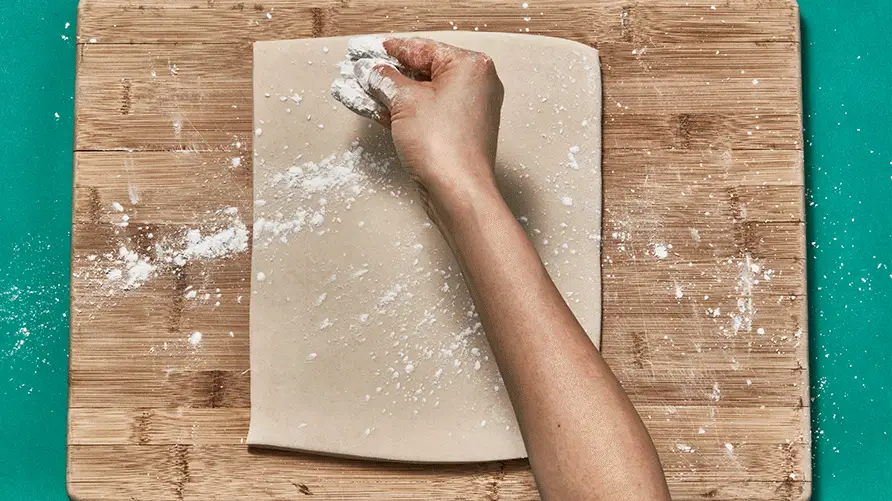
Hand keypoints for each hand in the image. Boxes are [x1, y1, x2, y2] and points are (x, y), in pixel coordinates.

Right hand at [363, 38, 504, 211]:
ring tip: (361, 89)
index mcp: (470, 66)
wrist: (457, 191)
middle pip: (423, 72)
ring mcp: (467, 111)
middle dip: (390, 73)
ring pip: (422, 95)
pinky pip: (425, 114)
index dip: (394, 49)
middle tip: (363, 70)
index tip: (373, 51)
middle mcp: (474, 86)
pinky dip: (402, 112)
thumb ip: (385, 80)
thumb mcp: (404, 101)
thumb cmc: (443, 145)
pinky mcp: (457, 133)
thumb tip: (374, 72)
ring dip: (391, 94)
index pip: (424, 48)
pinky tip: (375, 109)